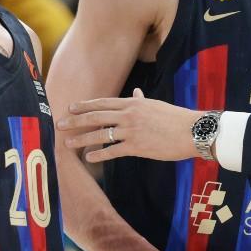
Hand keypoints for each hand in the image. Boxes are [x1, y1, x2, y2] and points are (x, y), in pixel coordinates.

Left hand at [57, 88, 200, 163]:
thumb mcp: (156, 105)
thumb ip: (141, 100)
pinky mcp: (136, 146)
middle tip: (59, 124)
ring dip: (81, 139)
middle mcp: (128, 114)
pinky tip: (89, 157)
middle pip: (95, 116)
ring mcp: (131, 130)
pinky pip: (112, 150)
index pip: (103, 103)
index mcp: (133, 103)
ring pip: (99, 134)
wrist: (191, 130)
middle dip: (75, 121)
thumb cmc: (176, 118)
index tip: (71, 107)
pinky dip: (99, 154)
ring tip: (67, 143)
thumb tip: (135, 92)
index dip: (85, 105)